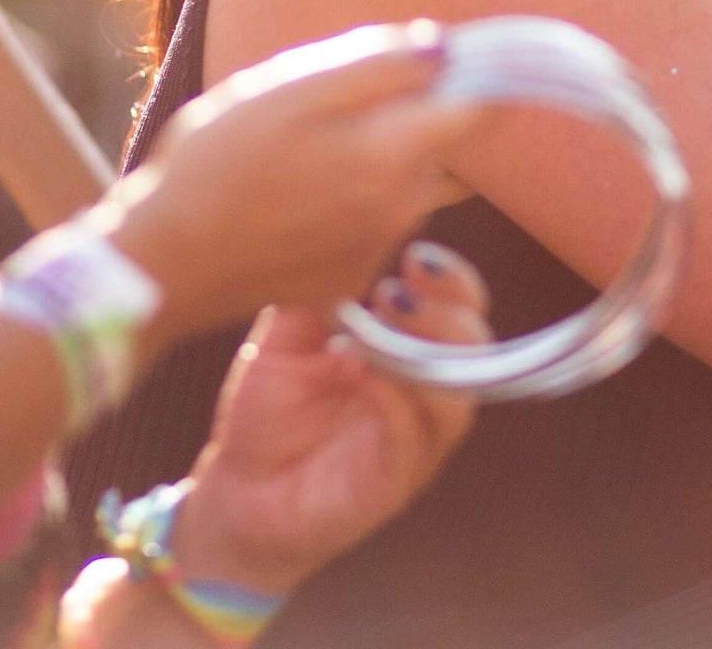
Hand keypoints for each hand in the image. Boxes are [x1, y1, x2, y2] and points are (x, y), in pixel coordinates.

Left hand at [57, 244, 488, 647]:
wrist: (236, 490)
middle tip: (399, 286)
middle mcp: (425, 391)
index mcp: (409, 347)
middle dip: (447, 306)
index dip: (452, 276)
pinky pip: (414, 437)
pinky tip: (365, 371)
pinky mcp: (393, 481)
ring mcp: (415, 439)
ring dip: (429, 349)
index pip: (461, 302)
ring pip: (460, 393)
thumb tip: (345, 221)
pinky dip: (398, 398)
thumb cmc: (270, 407)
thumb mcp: (288, 332)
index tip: (414, 253)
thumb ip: (319, 286)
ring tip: (385, 319)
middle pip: (475, 343)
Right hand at [98, 25, 488, 343]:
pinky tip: (297, 189)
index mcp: (392, 158)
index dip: (481, 74)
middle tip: (342, 97)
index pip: (483, 112)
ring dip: (383, 155)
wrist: (164, 263)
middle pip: (446, 147)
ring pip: (411, 183)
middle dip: (416, 114)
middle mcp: (401, 212)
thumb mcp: (290, 90)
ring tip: (307, 144)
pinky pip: (377, 221)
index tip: (454, 55)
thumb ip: (377, 65)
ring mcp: (377, 252)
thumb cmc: (217, 162)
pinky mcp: (349, 277)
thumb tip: (443, 47)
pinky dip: (356, 196)